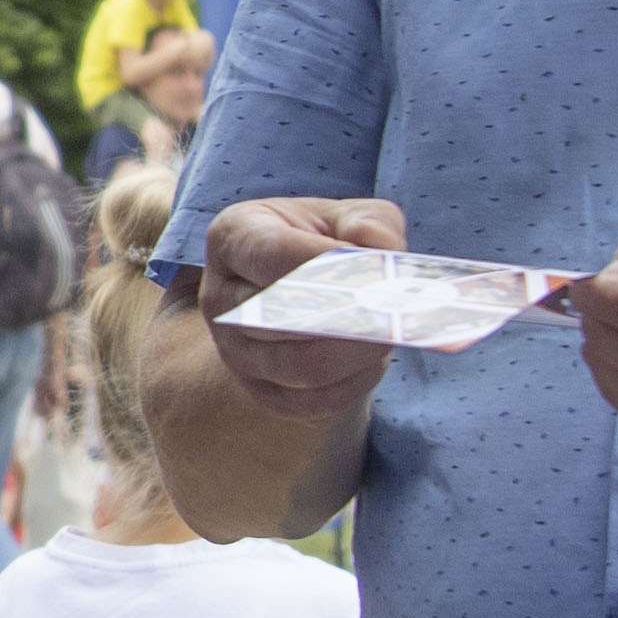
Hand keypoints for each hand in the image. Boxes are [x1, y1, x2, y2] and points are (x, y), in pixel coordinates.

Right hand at [199, 193, 408, 421]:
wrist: (298, 293)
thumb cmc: (324, 244)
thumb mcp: (348, 216)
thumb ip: (371, 224)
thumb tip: (381, 252)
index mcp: (234, 237)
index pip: (273, 254)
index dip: (327, 264)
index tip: (376, 270)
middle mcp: (220, 297)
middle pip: (284, 317)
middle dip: (350, 314)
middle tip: (397, 308)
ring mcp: (233, 351)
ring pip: (301, 366)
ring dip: (359, 352)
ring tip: (392, 332)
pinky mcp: (260, 392)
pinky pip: (312, 401)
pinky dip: (354, 384)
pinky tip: (373, 360)